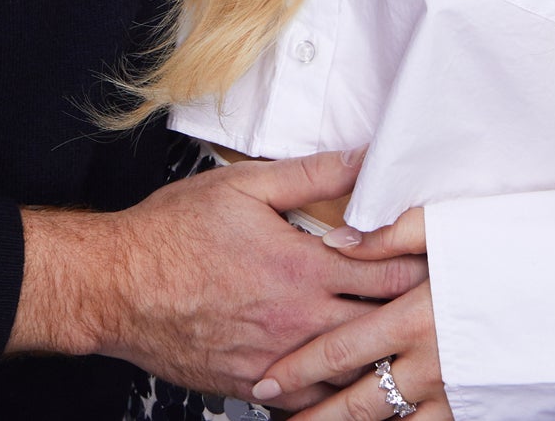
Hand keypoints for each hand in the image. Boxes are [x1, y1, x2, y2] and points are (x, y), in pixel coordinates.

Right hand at [8, 152, 429, 407]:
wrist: (117, 286)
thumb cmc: (172, 234)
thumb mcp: (244, 186)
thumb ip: (311, 174)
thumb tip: (358, 158)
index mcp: (302, 270)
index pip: (385, 272)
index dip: (418, 263)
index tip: (436, 254)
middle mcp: (297, 322)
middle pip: (379, 325)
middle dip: (410, 311)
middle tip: (435, 300)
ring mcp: (277, 362)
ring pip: (349, 372)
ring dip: (377, 356)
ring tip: (402, 343)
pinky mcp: (254, 387)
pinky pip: (309, 402)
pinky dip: (333, 391)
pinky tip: (345, 379)